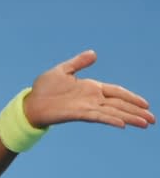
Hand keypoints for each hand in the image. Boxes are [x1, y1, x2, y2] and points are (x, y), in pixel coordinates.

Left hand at [24, 50, 155, 128]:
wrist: (30, 103)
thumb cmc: (44, 89)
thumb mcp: (62, 70)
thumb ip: (78, 63)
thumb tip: (93, 54)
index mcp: (91, 88)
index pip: (117, 92)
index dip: (131, 98)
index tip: (146, 104)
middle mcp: (92, 99)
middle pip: (120, 105)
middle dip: (136, 111)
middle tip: (153, 120)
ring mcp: (87, 107)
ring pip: (113, 112)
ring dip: (130, 117)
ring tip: (145, 123)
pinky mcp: (78, 113)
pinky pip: (98, 117)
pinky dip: (110, 119)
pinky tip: (122, 124)